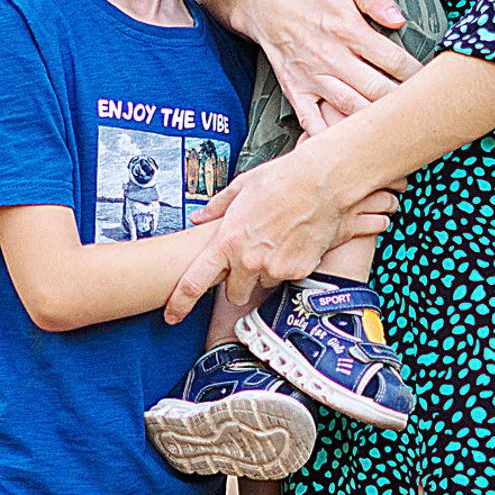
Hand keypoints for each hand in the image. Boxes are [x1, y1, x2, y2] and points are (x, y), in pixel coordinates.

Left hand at [167, 164, 398, 320]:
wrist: (322, 181)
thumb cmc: (282, 180)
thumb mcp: (241, 188)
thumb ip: (217, 208)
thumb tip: (200, 217)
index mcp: (228, 241)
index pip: (194, 282)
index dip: (180, 303)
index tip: (172, 314)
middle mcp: (249, 261)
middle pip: (234, 294)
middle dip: (237, 283)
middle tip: (247, 260)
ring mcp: (275, 268)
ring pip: (262, 285)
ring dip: (264, 273)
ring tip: (275, 243)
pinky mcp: (298, 270)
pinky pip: (286, 277)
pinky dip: (288, 265)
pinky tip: (292, 242)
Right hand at [235, 0, 421, 135]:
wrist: (267, 6)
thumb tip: (399, 20)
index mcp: (349, 30)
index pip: (393, 60)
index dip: (416, 74)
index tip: (430, 83)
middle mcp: (331, 57)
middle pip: (376, 89)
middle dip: (401, 102)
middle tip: (420, 112)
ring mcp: (312, 77)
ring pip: (349, 107)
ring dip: (373, 121)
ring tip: (394, 129)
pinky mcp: (295, 91)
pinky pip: (311, 120)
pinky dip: (327, 136)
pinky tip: (346, 147)